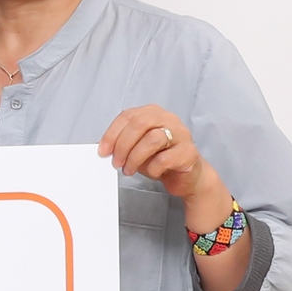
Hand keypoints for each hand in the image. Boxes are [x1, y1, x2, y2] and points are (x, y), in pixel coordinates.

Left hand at [98, 106, 224, 222]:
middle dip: (123, 145)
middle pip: (139, 124)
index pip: (128, 116)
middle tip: (116, 162)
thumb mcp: (137, 148)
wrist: (188, 177)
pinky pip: (164, 159)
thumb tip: (103, 148)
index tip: (103, 150)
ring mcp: (181, 134)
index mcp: (153, 113)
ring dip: (135, 158)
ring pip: (152, 139)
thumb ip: (122, 144)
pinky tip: (152, 173)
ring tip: (129, 170)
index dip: (112, 134)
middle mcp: (169, 119)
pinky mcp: (188, 152)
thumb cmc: (161, 159)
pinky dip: (153, 169)